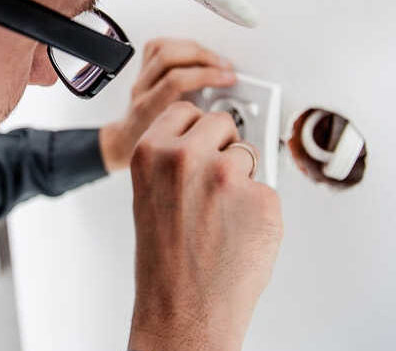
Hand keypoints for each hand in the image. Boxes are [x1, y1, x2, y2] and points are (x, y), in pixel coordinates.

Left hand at [100, 38, 236, 171]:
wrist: (127, 142)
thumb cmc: (151, 146)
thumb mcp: (178, 145)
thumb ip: (199, 130)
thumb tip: (231, 117)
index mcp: (148, 109)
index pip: (176, 80)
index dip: (206, 75)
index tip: (228, 79)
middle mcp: (142, 89)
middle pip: (168, 57)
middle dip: (203, 57)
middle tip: (225, 67)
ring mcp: (140, 78)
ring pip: (162, 47)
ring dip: (194, 48)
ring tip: (214, 59)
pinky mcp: (142, 69)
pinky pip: (157, 46)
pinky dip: (180, 44)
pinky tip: (195, 53)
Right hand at [127, 102, 283, 350]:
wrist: (184, 308)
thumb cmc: (164, 257)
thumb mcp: (149, 193)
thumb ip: (171, 159)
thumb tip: (208, 141)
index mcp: (151, 151)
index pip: (185, 110)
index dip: (196, 128)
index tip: (201, 138)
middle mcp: (186, 156)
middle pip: (221, 122)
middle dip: (223, 145)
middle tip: (214, 179)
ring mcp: (226, 175)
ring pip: (249, 153)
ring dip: (242, 176)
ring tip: (222, 213)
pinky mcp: (261, 198)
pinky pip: (267, 188)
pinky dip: (259, 208)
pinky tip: (239, 231)